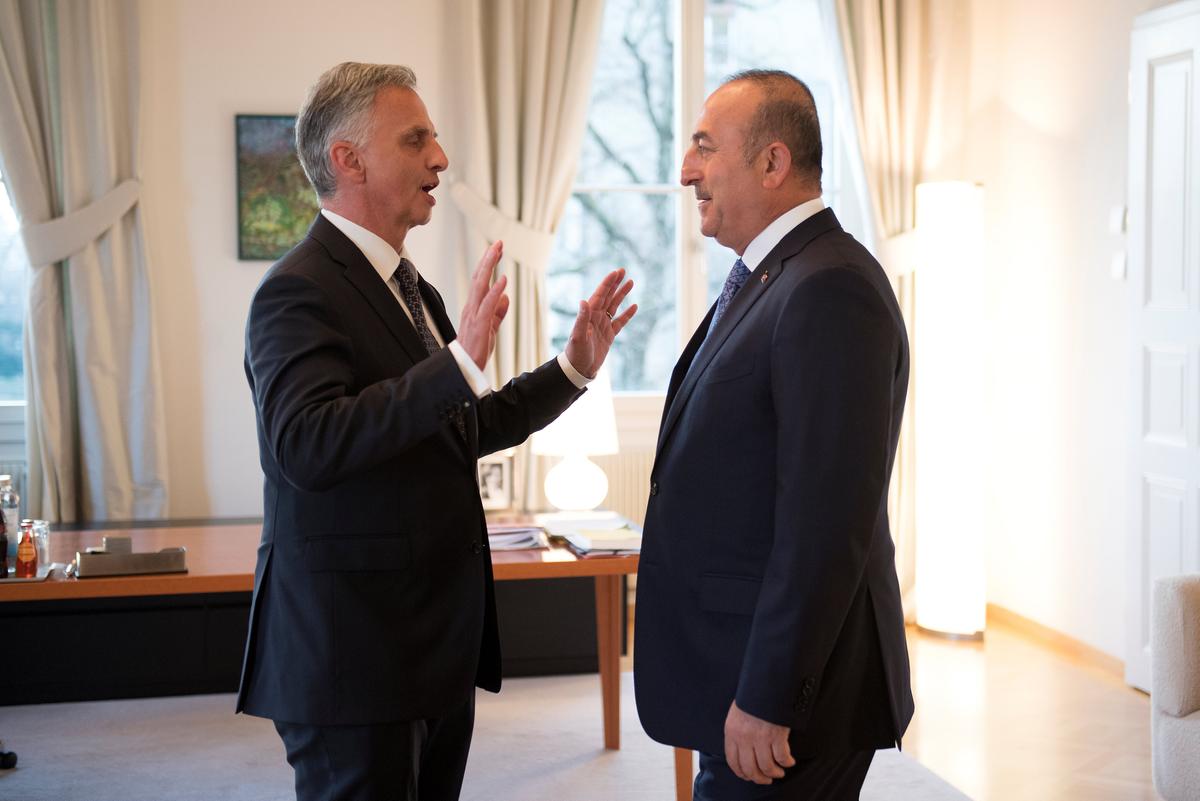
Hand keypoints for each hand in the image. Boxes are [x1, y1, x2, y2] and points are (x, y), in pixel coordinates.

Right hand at [457, 240, 509, 369]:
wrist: (464, 369)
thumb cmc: (476, 350)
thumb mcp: (491, 328)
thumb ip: (498, 312)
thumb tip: (505, 297)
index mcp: (474, 307)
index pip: (481, 281)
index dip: (489, 264)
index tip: (497, 249)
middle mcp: (471, 307)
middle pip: (479, 278)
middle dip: (488, 259)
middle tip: (498, 242)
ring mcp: (474, 315)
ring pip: (480, 286)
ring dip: (489, 267)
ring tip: (497, 251)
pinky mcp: (479, 326)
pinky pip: (487, 305)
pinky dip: (494, 291)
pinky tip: (503, 280)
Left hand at [564, 268, 636, 378]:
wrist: (579, 369)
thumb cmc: (576, 353)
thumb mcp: (578, 336)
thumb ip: (582, 319)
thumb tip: (584, 301)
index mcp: (589, 315)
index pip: (600, 295)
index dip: (608, 283)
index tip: (616, 272)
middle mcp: (596, 317)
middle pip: (608, 296)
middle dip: (615, 284)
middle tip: (623, 271)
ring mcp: (603, 325)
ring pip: (615, 306)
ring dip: (622, 295)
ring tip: (631, 283)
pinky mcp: (609, 335)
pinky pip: (620, 322)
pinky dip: (627, 314)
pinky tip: (634, 306)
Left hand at [724, 700, 794, 784]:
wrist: (768, 682)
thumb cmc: (754, 695)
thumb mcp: (738, 712)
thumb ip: (738, 731)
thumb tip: (743, 749)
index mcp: (731, 731)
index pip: (733, 761)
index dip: (742, 773)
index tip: (749, 776)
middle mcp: (744, 737)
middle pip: (750, 769)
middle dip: (759, 778)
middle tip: (766, 779)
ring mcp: (760, 737)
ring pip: (766, 767)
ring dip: (774, 773)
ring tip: (779, 772)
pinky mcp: (776, 735)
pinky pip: (782, 757)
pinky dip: (787, 762)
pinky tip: (789, 761)